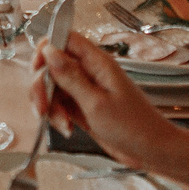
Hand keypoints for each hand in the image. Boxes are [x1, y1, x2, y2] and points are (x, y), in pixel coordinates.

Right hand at [35, 31, 181, 170]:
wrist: (151, 150)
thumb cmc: (132, 126)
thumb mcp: (96, 103)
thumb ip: (70, 77)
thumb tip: (49, 50)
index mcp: (96, 63)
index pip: (64, 39)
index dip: (45, 50)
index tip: (37, 70)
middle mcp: (89, 72)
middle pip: (51, 65)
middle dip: (41, 87)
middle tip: (42, 109)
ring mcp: (84, 89)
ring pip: (52, 87)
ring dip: (49, 106)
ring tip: (62, 125)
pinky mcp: (82, 107)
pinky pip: (59, 104)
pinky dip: (57, 116)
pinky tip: (67, 129)